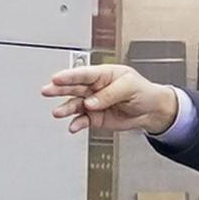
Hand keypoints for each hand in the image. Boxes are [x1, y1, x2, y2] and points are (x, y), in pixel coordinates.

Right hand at [43, 62, 178, 135]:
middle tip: (47, 90)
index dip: (70, 75)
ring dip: (66, 108)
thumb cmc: (143, 92)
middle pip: (74, 87)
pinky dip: (77, 123)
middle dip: (59, 89)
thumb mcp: (130, 87)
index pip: (84, 73)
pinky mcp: (95, 117)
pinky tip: (73, 126)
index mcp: (104, 74)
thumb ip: (109, 94)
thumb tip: (91, 102)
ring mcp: (93, 103)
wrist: (151, 111)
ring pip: (75, 104)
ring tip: (58, 112)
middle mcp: (95, 88)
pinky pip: (82, 120)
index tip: (57, 78)